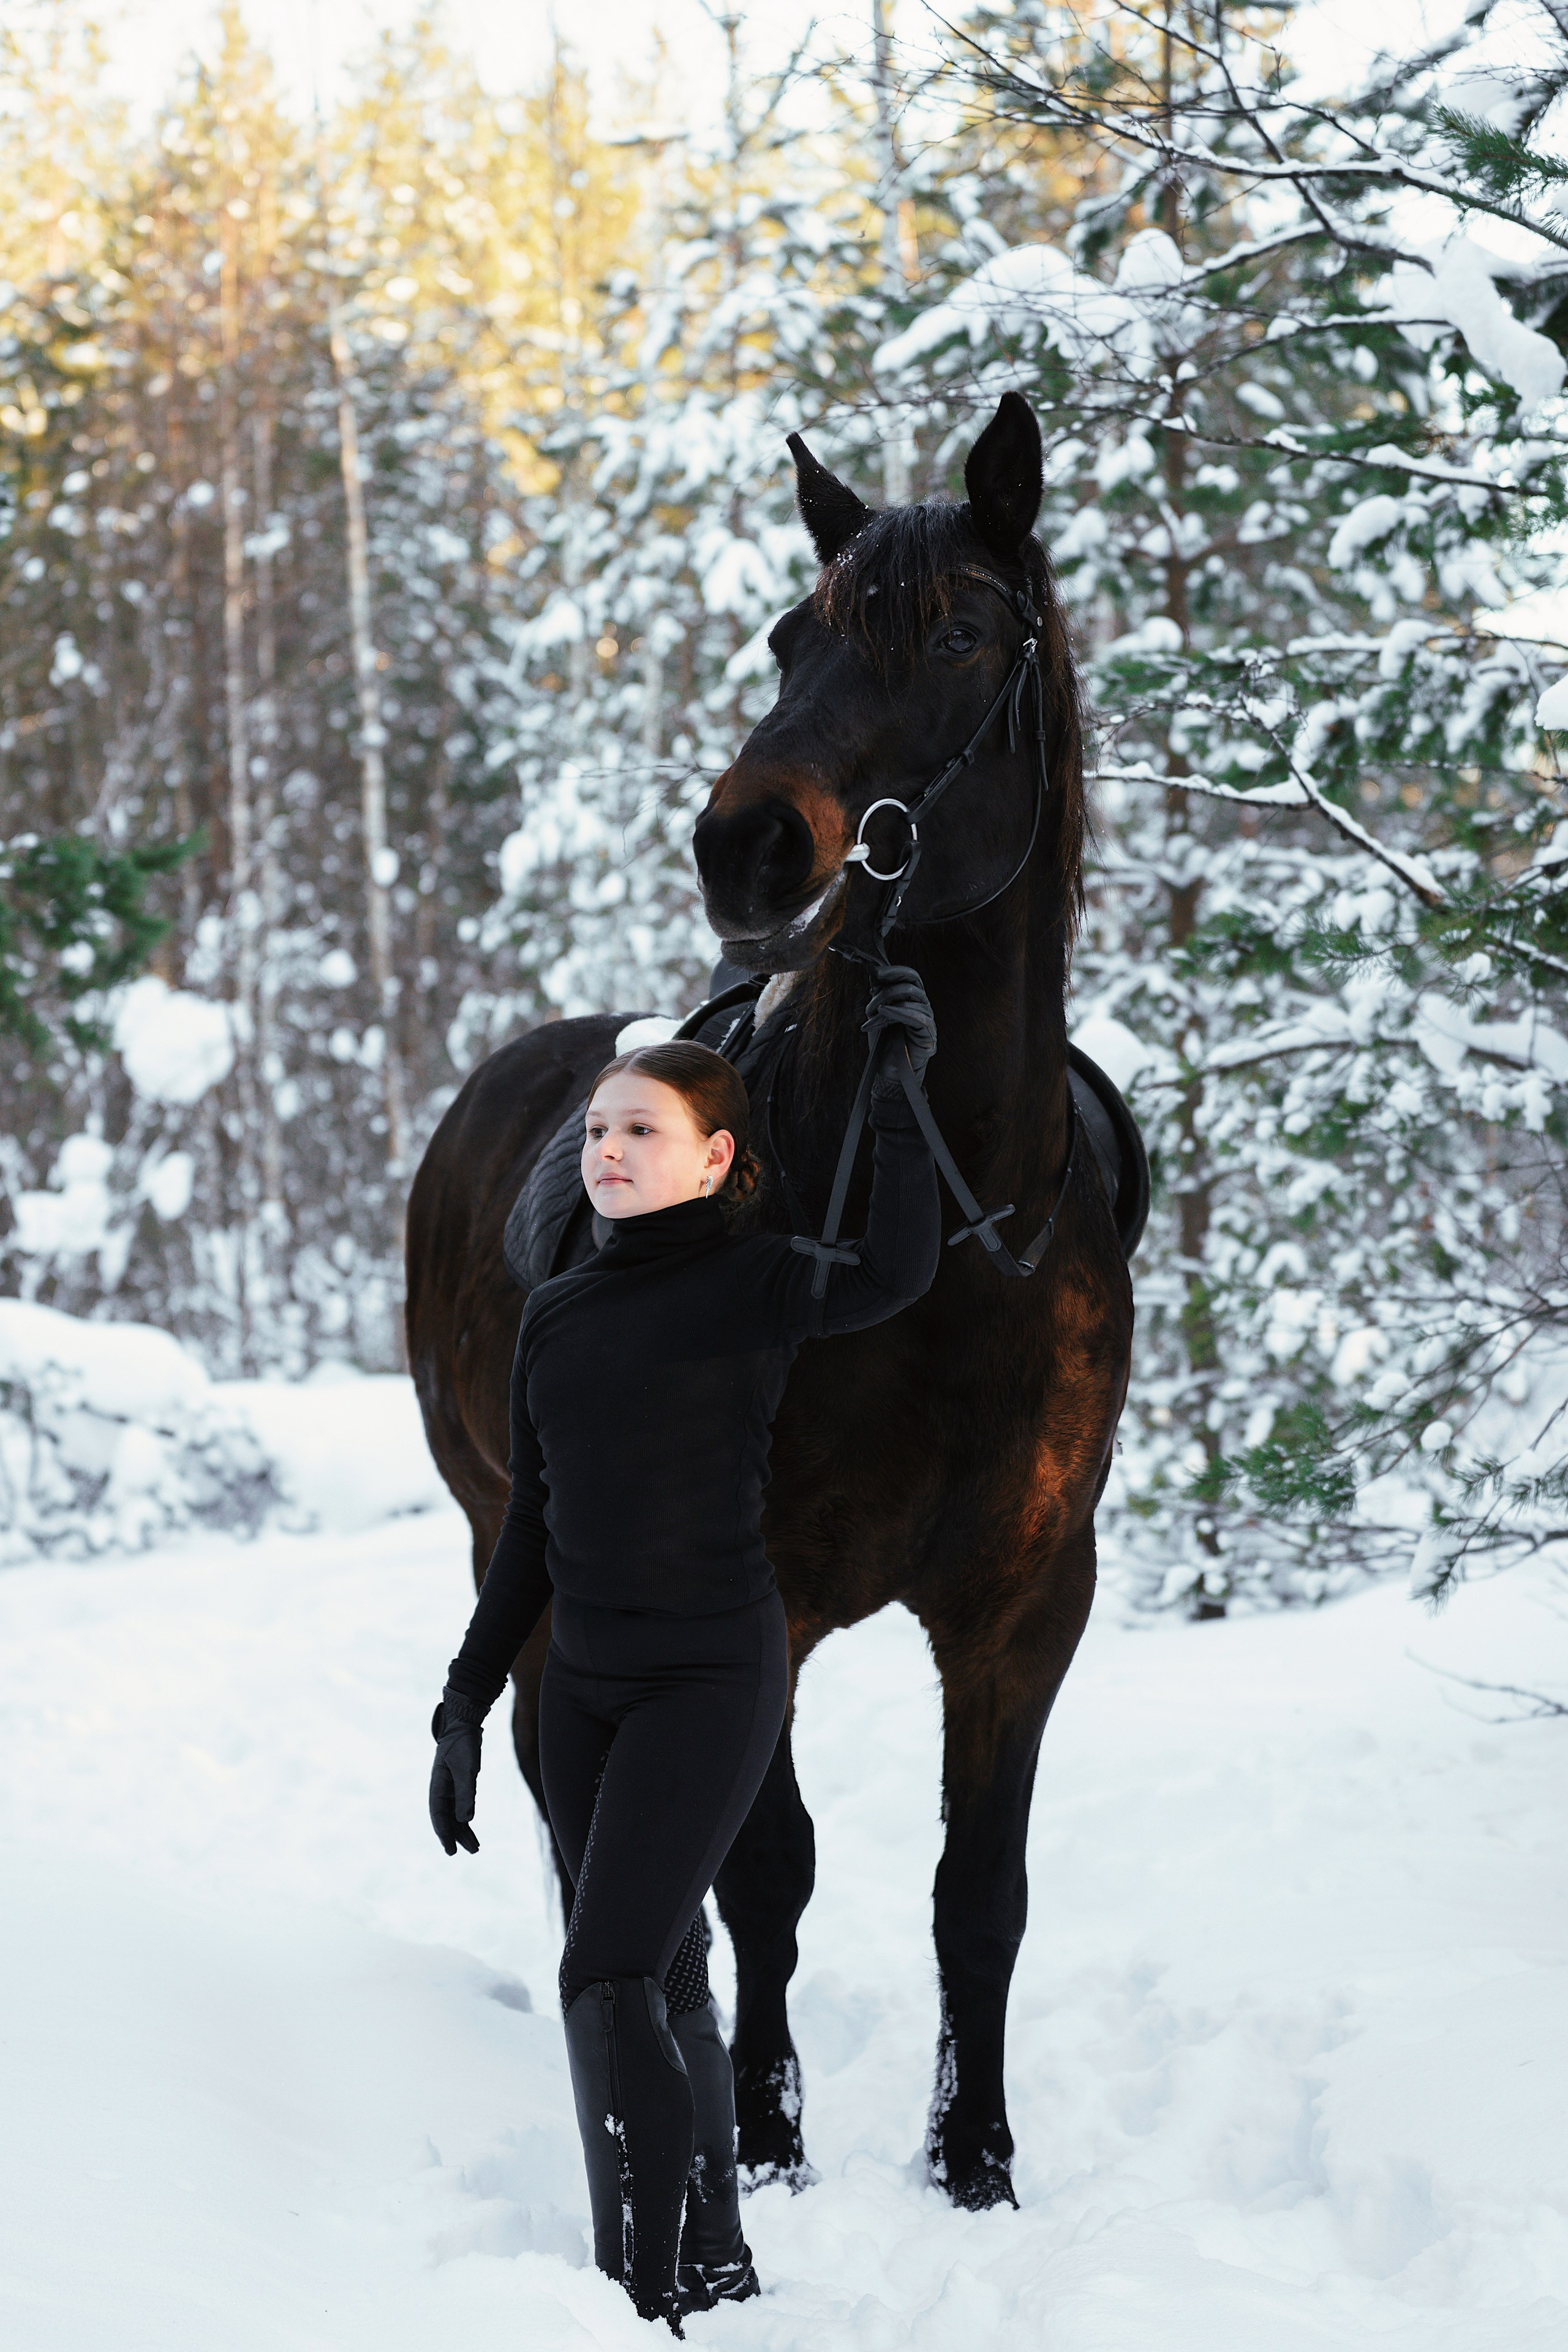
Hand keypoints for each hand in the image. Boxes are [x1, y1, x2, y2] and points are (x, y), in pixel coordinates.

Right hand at [429, 1693, 483, 1854]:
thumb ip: (466, 1793)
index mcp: (437, 1786)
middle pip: (447, 1818)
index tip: (451, 1851)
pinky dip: (465, 1817)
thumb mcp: (466, 1768)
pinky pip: (460, 1805)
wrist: (464, 1724)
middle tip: (470, 1852)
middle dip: (457, 1836)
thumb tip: (466, 1821)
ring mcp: (449, 1786)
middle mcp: (441, 1789)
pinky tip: (471, 1826)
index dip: (444, 1835)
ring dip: (463, 1830)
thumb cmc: (463, 1744)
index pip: (439, 1816)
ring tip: (475, 1847)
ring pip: (454, 1814)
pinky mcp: (458, 1782)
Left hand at [865, 966, 936, 1095]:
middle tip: (875, 983)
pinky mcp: (928, 1032)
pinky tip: (883, 1011)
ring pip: (910, 997)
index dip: (894, 970)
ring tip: (869, 1013)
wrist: (889, 1070)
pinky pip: (916, 1015)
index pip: (910, 976)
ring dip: (885, 1001)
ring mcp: (927, 1018)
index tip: (875, 970)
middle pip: (912, 982)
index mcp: (912, 999)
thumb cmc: (885, 1042)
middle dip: (892, 979)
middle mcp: (922, 1005)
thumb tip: (872, 970)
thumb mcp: (877, 1011)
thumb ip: (879, 992)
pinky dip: (897, 1010)